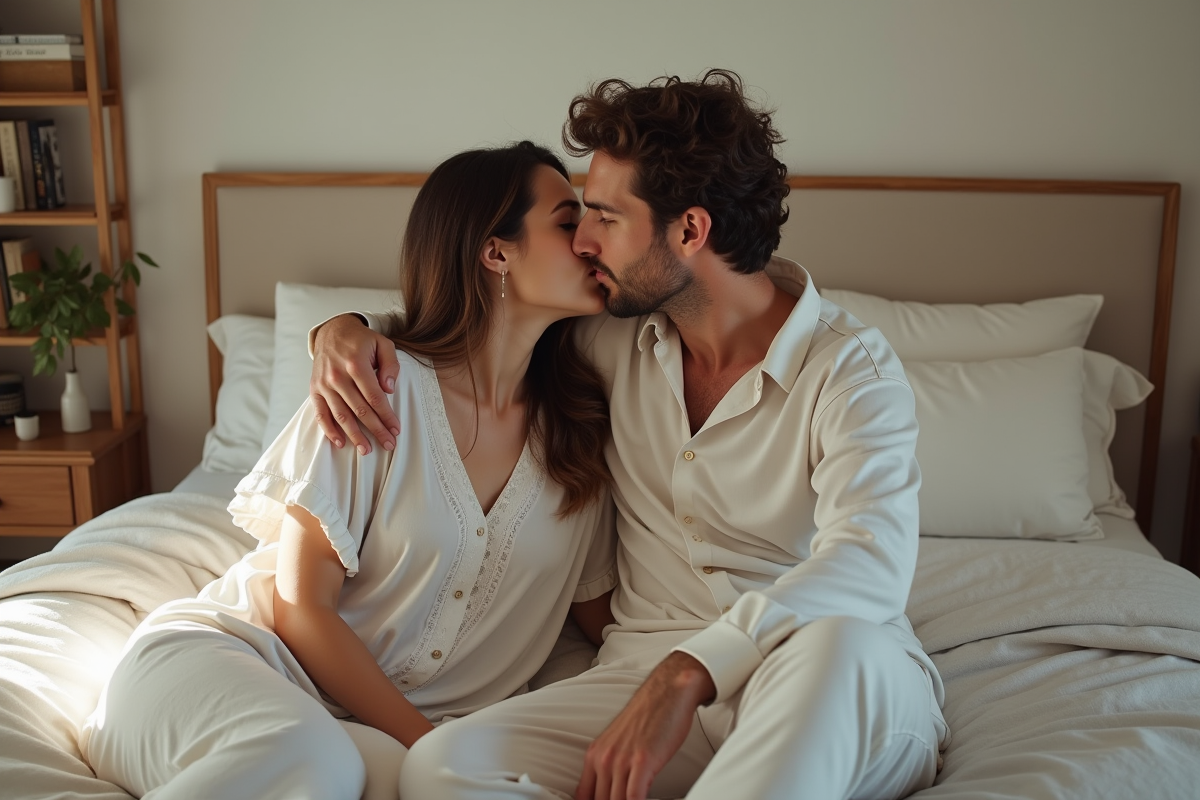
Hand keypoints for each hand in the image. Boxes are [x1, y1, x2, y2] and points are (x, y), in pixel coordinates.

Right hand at [310, 314, 401, 453]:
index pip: (374, 397)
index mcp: (356, 364)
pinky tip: (340, 442)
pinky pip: (321, 413)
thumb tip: (389, 388)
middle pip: (360, 410)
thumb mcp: (382, 343)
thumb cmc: (361, 340)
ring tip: (367, 450)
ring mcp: (324, 384)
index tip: (396, 429)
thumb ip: (390, 364)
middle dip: (376, 430)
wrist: (331, 331)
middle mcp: (338, 376)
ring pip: (341, 415)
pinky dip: (329, 430)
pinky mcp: (315, 389)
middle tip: (388, 444)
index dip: (386, 415)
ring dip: (354, 435)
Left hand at [576, 652, 715, 799]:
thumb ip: (612, 766)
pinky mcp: (642, 761)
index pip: (583, 797)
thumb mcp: (619, 742)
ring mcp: (621, 760)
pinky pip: (634, 797)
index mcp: (594, 755)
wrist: (667, 691)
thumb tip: (613, 791)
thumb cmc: (648, 716)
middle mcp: (603, 758)